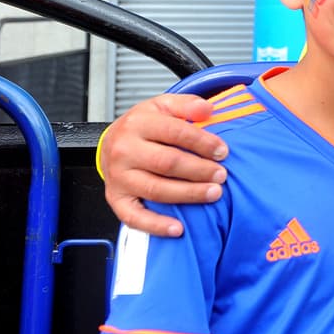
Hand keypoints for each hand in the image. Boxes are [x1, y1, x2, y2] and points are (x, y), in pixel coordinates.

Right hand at [101, 92, 228, 236]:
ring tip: (213, 194)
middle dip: (199, 170)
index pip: (175, 132)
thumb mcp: (162, 105)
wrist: (111, 142)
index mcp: (137, 124)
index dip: (202, 142)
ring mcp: (118, 177)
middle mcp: (124, 151)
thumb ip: (186, 104)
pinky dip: (156, 226)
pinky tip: (178, 229)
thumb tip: (207, 108)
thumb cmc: (143, 126)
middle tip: (222, 175)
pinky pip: (134, 217)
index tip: (223, 151)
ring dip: (188, 194)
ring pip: (156, 189)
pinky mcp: (116, 199)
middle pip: (167, 163)